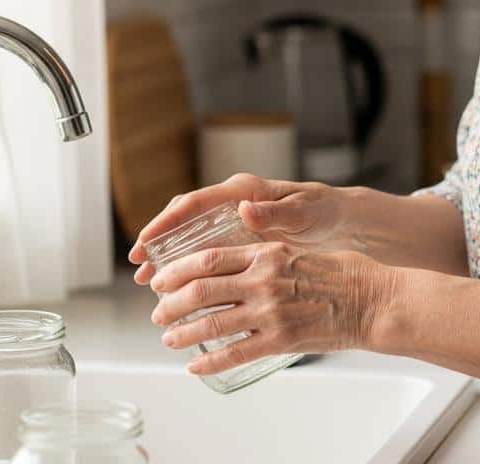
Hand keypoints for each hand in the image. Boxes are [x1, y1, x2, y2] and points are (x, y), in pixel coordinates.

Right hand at [127, 173, 350, 284]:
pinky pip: (208, 250)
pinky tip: (181, 288)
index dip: (167, 222)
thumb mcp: (301, 212)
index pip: (195, 203)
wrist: (339, 221)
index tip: (145, 240)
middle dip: (159, 241)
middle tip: (139, 266)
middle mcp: (234, 203)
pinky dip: (192, 267)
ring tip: (148, 282)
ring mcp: (235, 220)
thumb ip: (274, 212)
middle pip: (186, 220)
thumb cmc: (321, 212)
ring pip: (193, 237)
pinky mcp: (241, 238)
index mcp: (243, 191)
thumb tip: (246, 209)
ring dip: (170, 257)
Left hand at [147, 242, 393, 373]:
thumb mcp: (301, 248)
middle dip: (171, 303)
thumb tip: (243, 257)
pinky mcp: (280, 340)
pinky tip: (195, 364)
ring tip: (169, 338)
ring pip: (211, 323)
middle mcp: (263, 280)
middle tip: (158, 311)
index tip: (162, 278)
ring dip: (183, 332)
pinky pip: (235, 353)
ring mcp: (270, 312)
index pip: (209, 258)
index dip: (178, 270)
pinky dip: (209, 361)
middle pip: (201, 290)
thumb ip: (269, 251)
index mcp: (268, 252)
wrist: (373, 300)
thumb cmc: (345, 272)